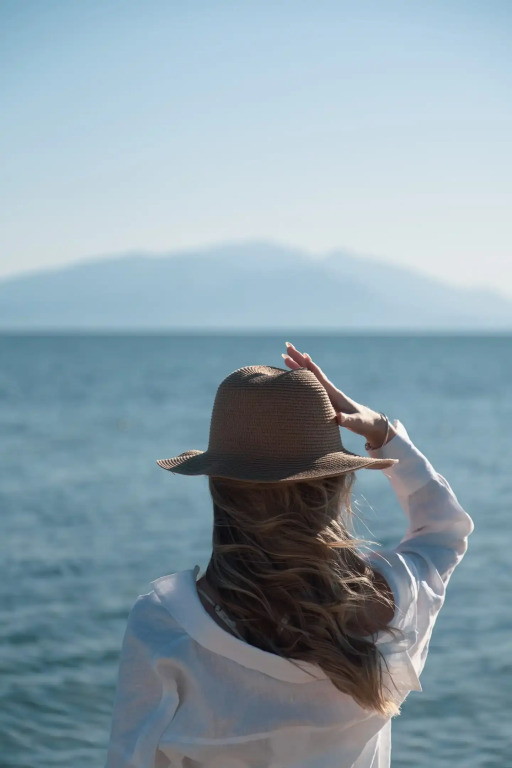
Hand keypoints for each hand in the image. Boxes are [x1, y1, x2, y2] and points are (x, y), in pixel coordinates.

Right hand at [281, 342, 395, 448]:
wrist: (369, 423)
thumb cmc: (362, 422)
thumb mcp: (355, 423)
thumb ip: (347, 420)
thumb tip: (338, 418)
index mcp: (334, 393)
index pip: (319, 376)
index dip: (310, 366)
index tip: (302, 354)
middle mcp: (329, 390)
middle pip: (311, 370)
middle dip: (299, 358)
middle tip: (287, 346)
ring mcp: (326, 393)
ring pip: (308, 376)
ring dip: (296, 366)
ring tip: (284, 357)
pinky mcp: (325, 398)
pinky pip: (309, 384)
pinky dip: (300, 377)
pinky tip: (294, 374)